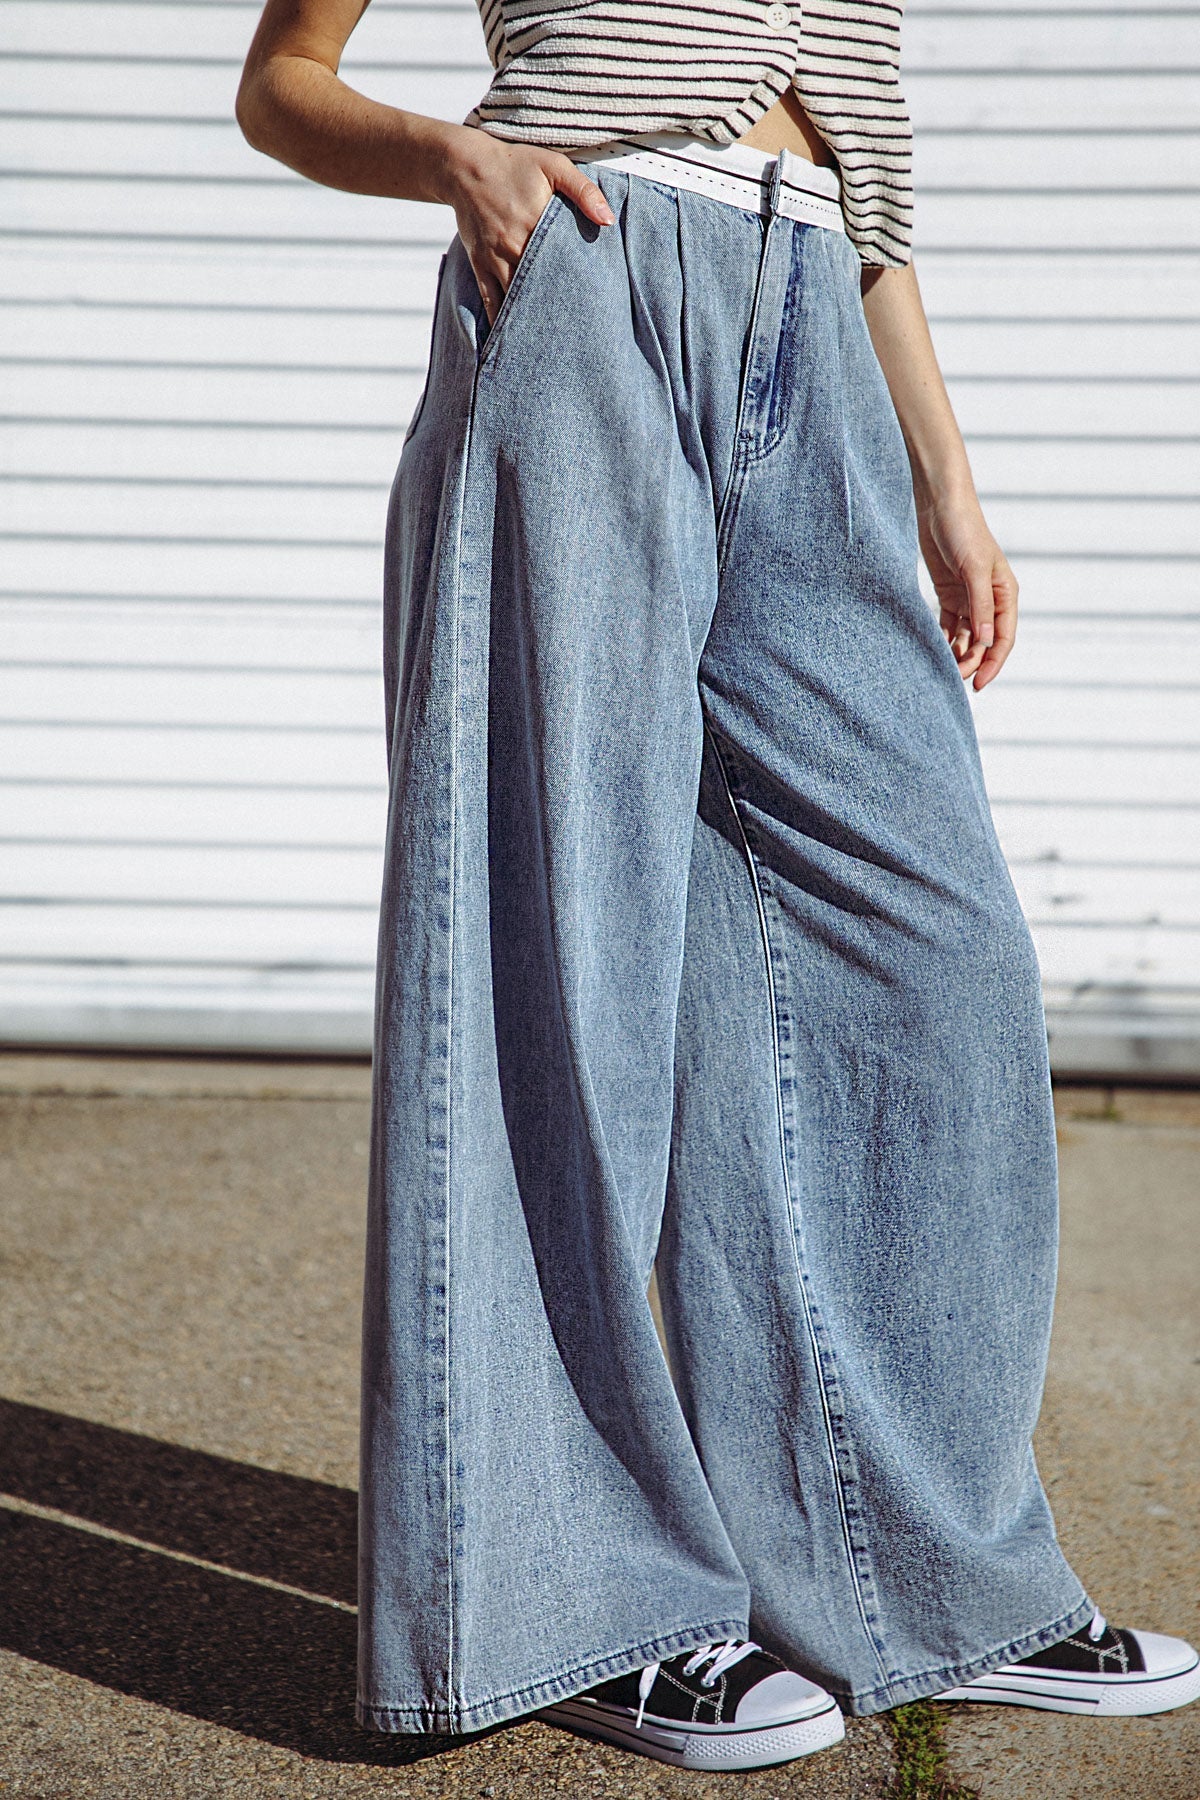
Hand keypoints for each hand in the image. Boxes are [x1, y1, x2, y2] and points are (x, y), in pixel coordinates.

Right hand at [438, 125, 614, 324]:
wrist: (466, 166)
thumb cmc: (515, 164)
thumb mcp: (554, 166)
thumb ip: (584, 191)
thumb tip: (607, 221)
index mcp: (537, 226)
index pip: (562, 265)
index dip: (577, 288)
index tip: (592, 310)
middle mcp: (514, 247)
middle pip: (539, 288)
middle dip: (555, 312)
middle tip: (575, 339)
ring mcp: (495, 259)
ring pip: (515, 299)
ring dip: (529, 321)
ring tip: (547, 347)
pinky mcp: (480, 264)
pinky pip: (490, 300)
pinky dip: (500, 321)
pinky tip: (510, 341)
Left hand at [916, 487, 1016, 691]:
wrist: (940, 505)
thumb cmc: (963, 530)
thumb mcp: (974, 568)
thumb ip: (981, 605)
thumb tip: (986, 641)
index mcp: (1005, 593)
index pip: (1003, 637)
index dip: (993, 662)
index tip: (978, 684)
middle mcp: (990, 598)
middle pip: (984, 641)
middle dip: (973, 662)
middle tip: (953, 679)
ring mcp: (969, 597)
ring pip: (967, 636)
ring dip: (958, 654)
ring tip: (943, 669)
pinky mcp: (950, 593)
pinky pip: (950, 625)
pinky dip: (945, 639)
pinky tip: (935, 651)